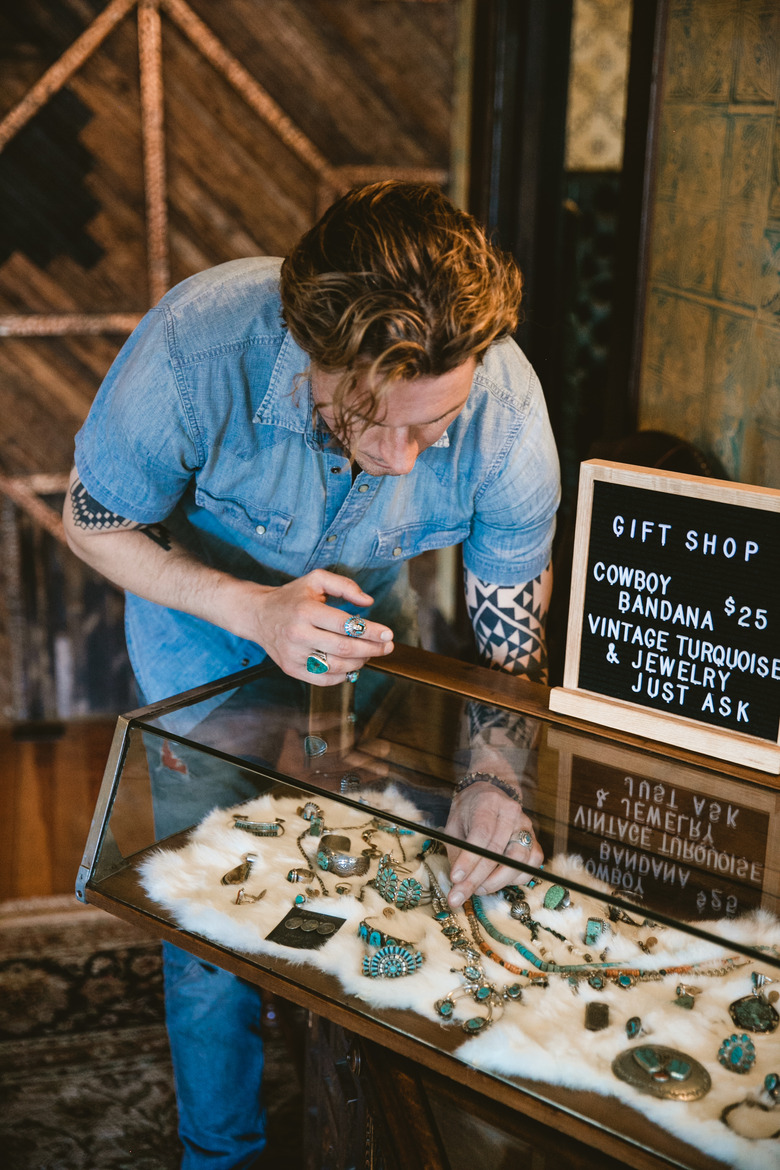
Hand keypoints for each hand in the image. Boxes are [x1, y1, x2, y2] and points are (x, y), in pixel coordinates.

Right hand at [228, 569, 393, 683]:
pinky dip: (342, 676)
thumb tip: (368, 602)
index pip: (346, 625)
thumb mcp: (316, 580)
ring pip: (335, 666)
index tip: (388, 634)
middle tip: (387, 647)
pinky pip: (323, 679)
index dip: (371, 631)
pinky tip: (352, 666)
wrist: (258, 615)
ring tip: (369, 654)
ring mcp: (293, 655)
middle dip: (372, 649)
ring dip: (359, 663)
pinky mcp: (291, 669)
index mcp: (306, 611)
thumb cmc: (292, 597)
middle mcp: (298, 634)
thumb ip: (344, 586)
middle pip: (344, 649)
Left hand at [444, 781, 542, 908]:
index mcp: (489, 803)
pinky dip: (513, 880)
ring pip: (517, 862)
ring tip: (477, 889)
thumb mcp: (454, 825)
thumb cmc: (469, 813)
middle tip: (459, 895)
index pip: (481, 835)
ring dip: (495, 882)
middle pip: (498, 852)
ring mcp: (526, 828)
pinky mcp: (534, 843)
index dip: (468, 860)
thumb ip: (456, 850)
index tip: (455, 879)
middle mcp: (512, 813)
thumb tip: (457, 882)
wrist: (490, 796)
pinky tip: (496, 880)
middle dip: (477, 879)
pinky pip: (529, 868)